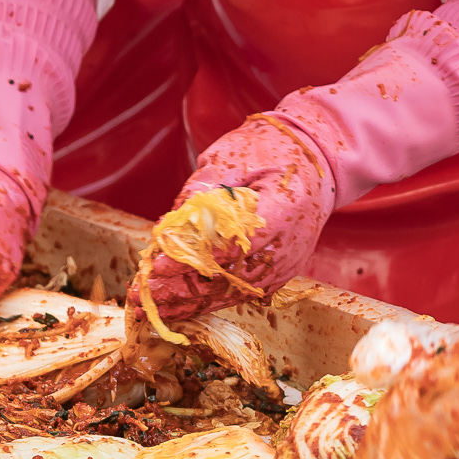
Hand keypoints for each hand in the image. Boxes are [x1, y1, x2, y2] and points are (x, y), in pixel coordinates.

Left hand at [137, 116, 333, 332]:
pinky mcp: (279, 272)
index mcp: (284, 208)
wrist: (317, 163)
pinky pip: (241, 292)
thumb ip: (206, 185)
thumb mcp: (236, 154)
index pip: (237, 243)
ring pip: (234, 292)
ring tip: (150, 307)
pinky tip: (177, 305)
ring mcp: (286, 263)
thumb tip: (173, 219)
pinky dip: (207, 300)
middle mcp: (289, 244)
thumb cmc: (274, 150)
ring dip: (189, 302)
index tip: (160, 265)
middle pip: (232, 277)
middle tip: (142, 295)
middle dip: (182, 289)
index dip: (196, 259)